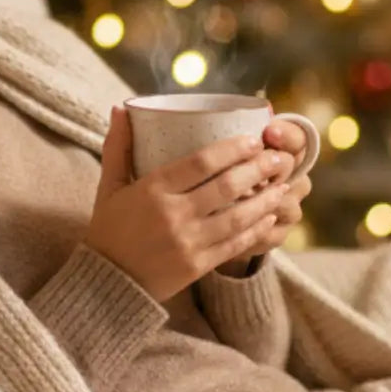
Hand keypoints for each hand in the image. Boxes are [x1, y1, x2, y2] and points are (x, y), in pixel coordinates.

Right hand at [84, 106, 298, 301]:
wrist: (107, 283)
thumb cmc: (109, 230)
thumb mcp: (109, 187)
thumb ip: (118, 148)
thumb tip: (120, 108)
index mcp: (152, 190)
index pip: (201, 162)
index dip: (232, 149)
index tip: (253, 141)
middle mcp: (173, 215)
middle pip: (226, 187)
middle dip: (258, 170)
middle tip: (278, 159)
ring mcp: (187, 242)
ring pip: (237, 216)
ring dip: (265, 200)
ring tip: (284, 186)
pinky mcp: (197, 266)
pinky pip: (234, 244)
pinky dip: (255, 229)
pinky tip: (269, 217)